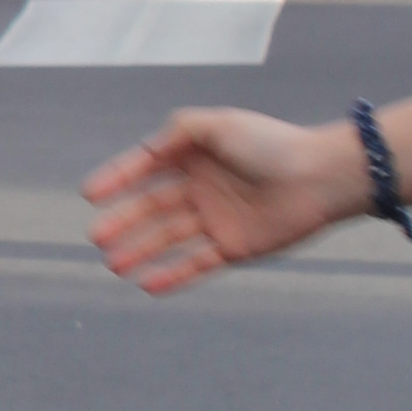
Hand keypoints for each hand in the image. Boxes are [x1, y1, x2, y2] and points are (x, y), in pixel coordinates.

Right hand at [84, 109, 358, 294]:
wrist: (320, 178)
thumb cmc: (271, 145)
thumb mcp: (219, 125)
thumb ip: (178, 131)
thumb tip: (147, 152)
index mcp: (195, 155)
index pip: (146, 168)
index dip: (118, 179)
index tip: (91, 194)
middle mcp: (201, 188)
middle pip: (152, 208)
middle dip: (123, 222)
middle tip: (97, 237)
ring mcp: (216, 219)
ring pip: (168, 239)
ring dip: (140, 252)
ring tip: (113, 264)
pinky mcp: (233, 247)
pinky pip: (196, 264)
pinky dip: (172, 276)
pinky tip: (147, 285)